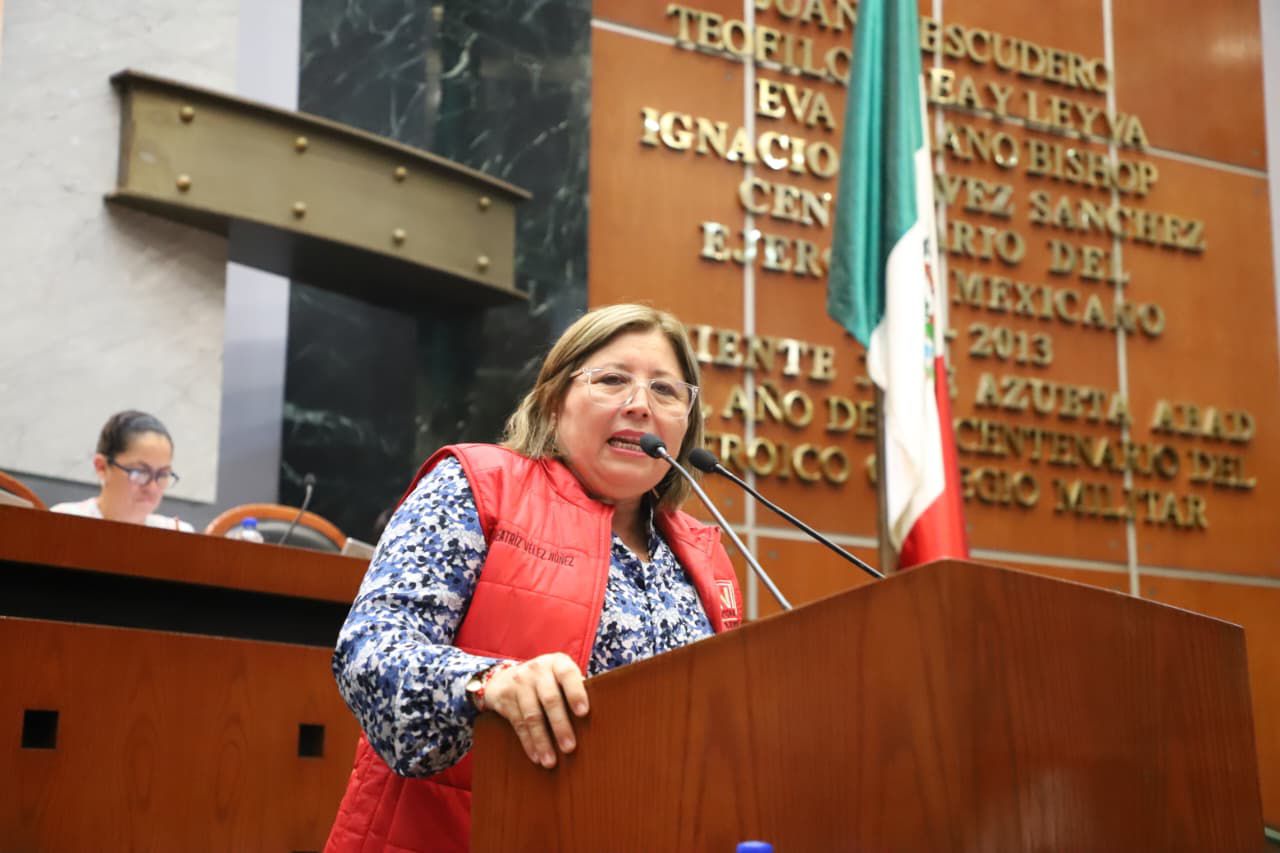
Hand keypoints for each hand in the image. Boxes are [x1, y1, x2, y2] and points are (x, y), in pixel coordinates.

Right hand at [480, 653, 588, 768]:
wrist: (505, 677)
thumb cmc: (548, 681)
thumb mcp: (560, 677)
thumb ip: (576, 689)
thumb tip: (602, 716)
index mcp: (558, 663)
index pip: (568, 675)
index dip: (576, 693)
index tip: (583, 713)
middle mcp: (538, 669)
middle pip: (550, 699)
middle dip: (560, 725)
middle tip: (570, 748)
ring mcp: (519, 682)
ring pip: (532, 715)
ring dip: (542, 740)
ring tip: (551, 761)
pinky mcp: (505, 697)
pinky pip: (518, 724)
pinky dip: (528, 742)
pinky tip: (536, 756)